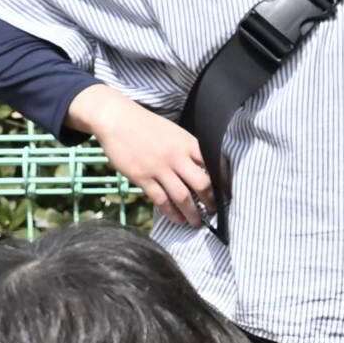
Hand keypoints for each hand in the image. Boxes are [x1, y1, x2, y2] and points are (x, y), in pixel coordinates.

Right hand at [74, 87, 214, 229]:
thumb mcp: (174, 132)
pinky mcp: (142, 178)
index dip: (222, 182)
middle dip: (210, 202)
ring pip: (182, 197)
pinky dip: (171, 213)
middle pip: (202, 184)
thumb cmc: (145, 125)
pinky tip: (177, 219)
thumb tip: (202, 169)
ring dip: (192, 213)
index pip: (212, 164)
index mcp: (187, 143)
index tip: (226, 194)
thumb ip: (187, 149)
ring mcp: (159, 168)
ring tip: (196, 223)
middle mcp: (177, 156)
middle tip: (214, 212)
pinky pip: (161, 200)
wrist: (117, 119)